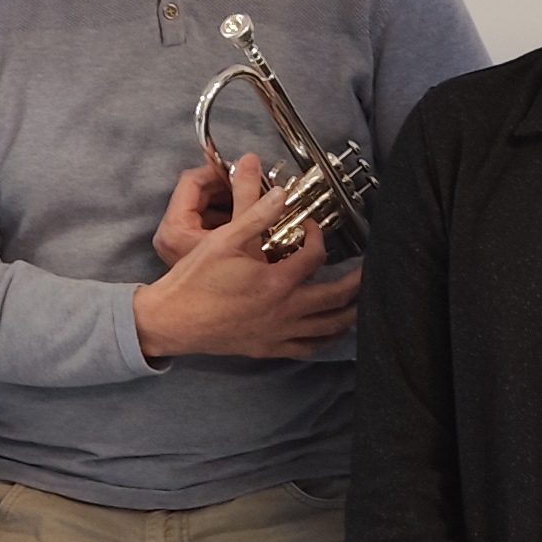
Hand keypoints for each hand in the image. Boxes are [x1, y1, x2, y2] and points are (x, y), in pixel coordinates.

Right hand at [136, 149, 361, 363]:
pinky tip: (333, 332)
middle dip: (357, 282)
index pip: (315, 256)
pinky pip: (308, 348)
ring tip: (362, 301)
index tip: (311, 227)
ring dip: (350, 314)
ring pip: (328, 327)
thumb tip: (283, 193)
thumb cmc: (194, 280)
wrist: (172, 320)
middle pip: (336, 297)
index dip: (318, 237)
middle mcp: (284, 311)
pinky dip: (327, 339)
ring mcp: (278, 333)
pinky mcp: (269, 348)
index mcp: (276, 282)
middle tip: (370, 269)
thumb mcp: (224, 240)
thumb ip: (257, 216)